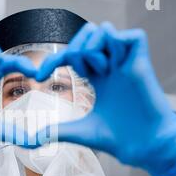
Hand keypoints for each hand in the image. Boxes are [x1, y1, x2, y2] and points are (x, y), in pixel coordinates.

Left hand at [36, 22, 175, 175]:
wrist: (143, 146)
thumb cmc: (117, 139)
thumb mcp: (80, 131)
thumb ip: (56, 131)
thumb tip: (32, 141)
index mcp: (98, 78)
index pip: (73, 55)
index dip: (54, 60)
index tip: (38, 76)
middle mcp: (112, 67)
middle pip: (88, 33)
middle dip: (73, 47)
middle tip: (75, 72)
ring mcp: (126, 63)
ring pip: (105, 29)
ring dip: (93, 47)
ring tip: (98, 72)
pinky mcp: (143, 62)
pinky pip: (132, 36)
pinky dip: (115, 45)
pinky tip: (111, 66)